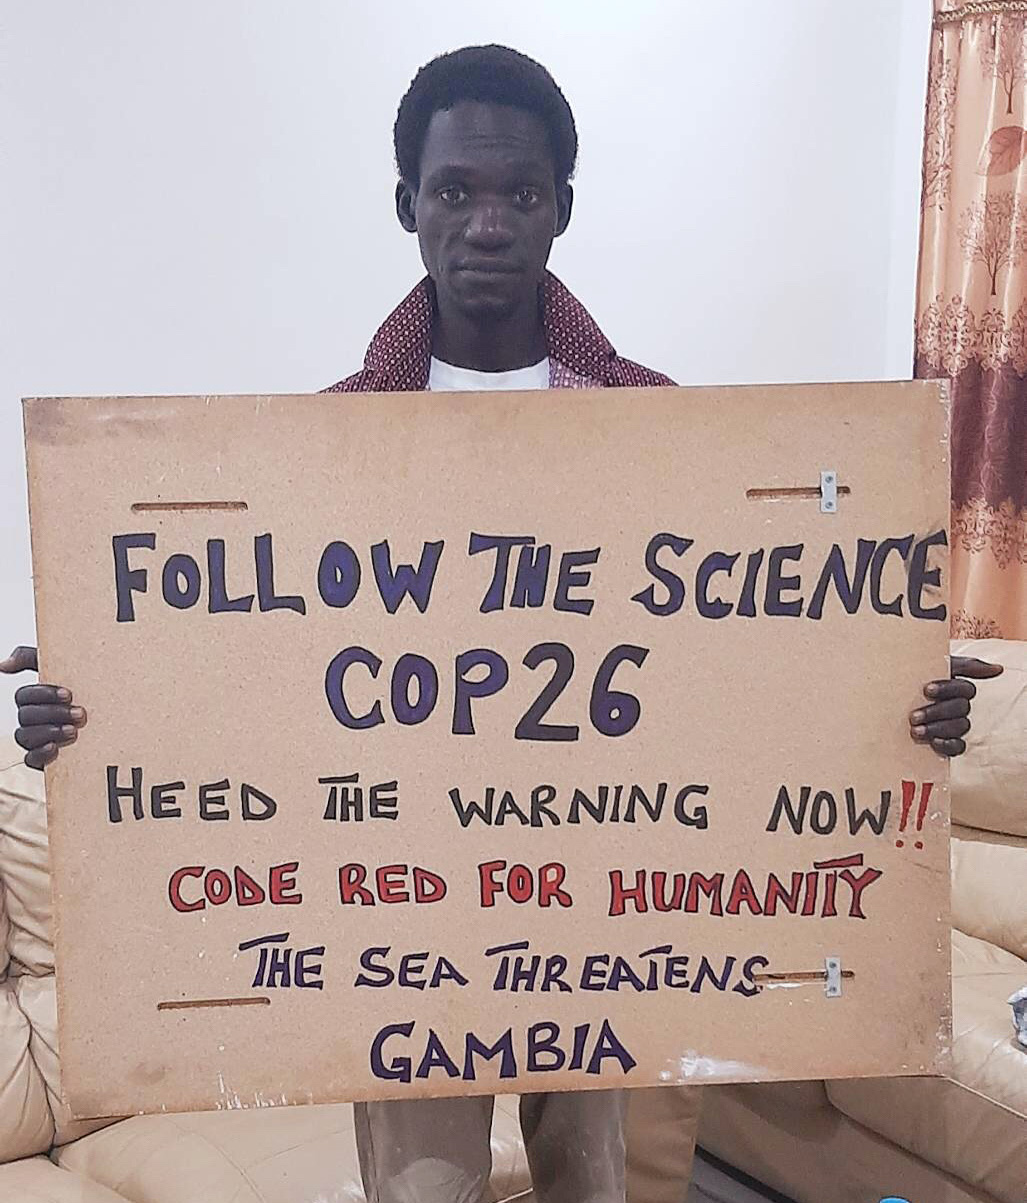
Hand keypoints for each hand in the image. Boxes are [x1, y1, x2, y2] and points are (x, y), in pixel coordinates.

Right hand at [0, 645, 86, 769]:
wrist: (117, 721)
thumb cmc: (87, 689)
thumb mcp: (66, 667)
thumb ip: (31, 658)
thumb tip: (2, 665)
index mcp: (35, 698)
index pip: (24, 695)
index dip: (43, 694)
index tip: (68, 694)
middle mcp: (33, 718)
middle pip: (25, 716)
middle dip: (53, 714)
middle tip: (80, 714)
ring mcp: (37, 738)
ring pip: (25, 736)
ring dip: (48, 732)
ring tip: (74, 732)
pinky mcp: (44, 758)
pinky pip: (31, 760)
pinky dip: (40, 754)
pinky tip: (55, 748)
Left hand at [909, 655, 1002, 757]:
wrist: (890, 696)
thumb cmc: (915, 679)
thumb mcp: (935, 666)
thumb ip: (966, 665)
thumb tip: (998, 669)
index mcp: (957, 688)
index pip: (964, 689)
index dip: (947, 689)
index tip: (927, 690)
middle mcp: (958, 706)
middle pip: (960, 709)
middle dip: (936, 712)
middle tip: (914, 716)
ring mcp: (953, 724)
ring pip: (959, 727)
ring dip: (938, 729)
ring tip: (916, 730)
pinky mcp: (948, 742)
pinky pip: (958, 747)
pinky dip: (948, 745)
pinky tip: (934, 742)